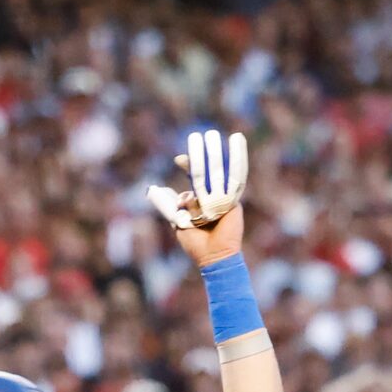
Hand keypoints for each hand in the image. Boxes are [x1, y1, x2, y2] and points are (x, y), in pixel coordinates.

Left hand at [146, 129, 249, 263]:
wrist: (212, 257)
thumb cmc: (195, 242)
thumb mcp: (177, 221)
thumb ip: (167, 204)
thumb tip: (152, 188)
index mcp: (200, 200)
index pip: (195, 176)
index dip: (188, 165)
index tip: (179, 158)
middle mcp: (213, 196)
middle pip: (208, 169)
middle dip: (203, 153)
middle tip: (199, 135)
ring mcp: (225, 197)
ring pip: (220, 170)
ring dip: (217, 152)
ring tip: (214, 135)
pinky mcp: (235, 199)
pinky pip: (237, 177)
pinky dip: (238, 159)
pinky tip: (237, 142)